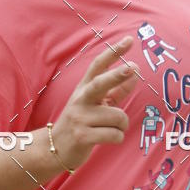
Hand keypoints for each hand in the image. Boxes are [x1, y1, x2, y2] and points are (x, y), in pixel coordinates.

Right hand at [51, 36, 139, 170]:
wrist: (54, 148)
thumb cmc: (82, 123)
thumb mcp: (96, 104)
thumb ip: (116, 90)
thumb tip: (135, 73)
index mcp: (84, 88)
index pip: (99, 65)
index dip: (114, 52)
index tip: (129, 40)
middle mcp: (80, 99)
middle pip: (101, 83)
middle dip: (117, 75)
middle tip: (133, 67)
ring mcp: (80, 118)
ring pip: (118, 117)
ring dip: (122, 126)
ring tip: (110, 129)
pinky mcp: (83, 136)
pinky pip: (115, 135)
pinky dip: (117, 138)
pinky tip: (107, 139)